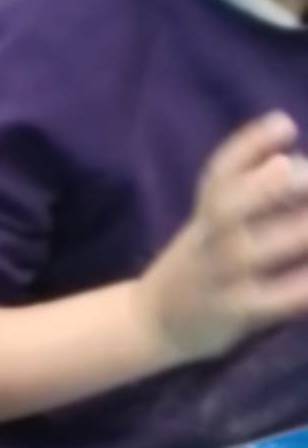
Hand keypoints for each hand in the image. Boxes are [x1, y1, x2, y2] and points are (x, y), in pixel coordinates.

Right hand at [140, 112, 307, 363]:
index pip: (219, 169)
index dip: (252, 143)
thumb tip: (289, 160)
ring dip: (296, 231)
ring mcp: (220, 276)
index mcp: (206, 208)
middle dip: (271, 185)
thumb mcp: (212, 216)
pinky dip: (301, 286)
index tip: (285, 126)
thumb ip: (251, 184)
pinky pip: (273, 299)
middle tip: (304, 174)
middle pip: (228, 205)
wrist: (155, 321)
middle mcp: (209, 238)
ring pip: (252, 251)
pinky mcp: (236, 312)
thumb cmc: (204, 258)